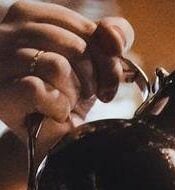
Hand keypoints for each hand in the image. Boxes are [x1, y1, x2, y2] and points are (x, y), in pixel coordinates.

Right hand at [0, 0, 133, 144]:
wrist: (50, 139)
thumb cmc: (64, 97)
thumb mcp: (91, 62)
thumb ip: (108, 38)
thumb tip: (113, 37)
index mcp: (30, 16)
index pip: (83, 25)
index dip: (105, 56)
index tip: (106, 80)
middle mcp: (9, 30)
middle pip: (74, 45)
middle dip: (93, 78)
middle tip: (87, 95)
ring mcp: (1, 60)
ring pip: (56, 66)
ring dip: (72, 93)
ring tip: (65, 102)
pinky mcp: (1, 91)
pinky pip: (37, 88)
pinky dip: (55, 106)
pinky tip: (53, 112)